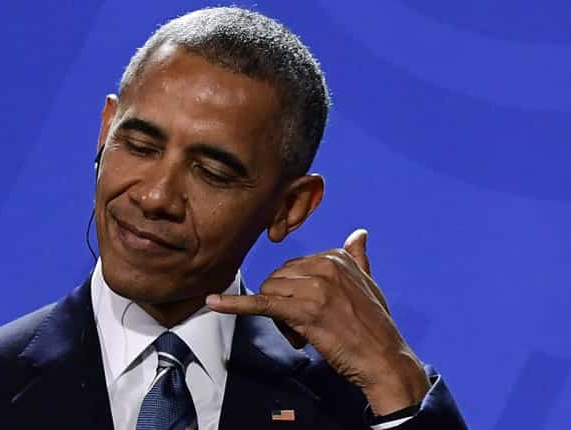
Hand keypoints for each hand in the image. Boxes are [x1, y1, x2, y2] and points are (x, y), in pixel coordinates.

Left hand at [206, 229, 430, 414]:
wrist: (385, 359)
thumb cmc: (375, 326)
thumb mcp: (369, 284)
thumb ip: (357, 257)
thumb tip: (359, 234)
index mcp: (335, 257)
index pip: (292, 268)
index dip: (296, 293)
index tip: (314, 310)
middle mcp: (324, 267)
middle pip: (277, 280)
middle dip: (283, 304)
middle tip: (307, 327)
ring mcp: (312, 288)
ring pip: (269, 293)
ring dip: (279, 318)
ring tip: (303, 334)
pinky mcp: (301, 311)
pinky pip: (259, 304)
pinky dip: (233, 304)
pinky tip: (213, 302)